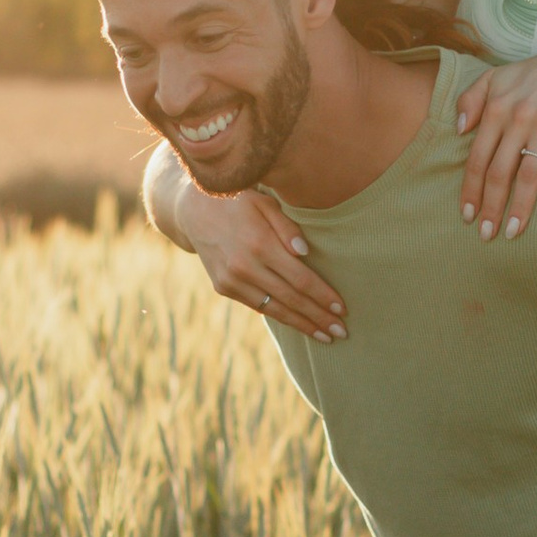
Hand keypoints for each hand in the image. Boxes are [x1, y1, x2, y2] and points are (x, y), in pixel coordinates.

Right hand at [178, 185, 347, 339]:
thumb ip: (287, 227)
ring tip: (325, 336)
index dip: (323, 296)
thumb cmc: (238, 201)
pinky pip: (258, 306)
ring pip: (274, 309)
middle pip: (291, 299)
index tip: (342, 309)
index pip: (300, 278)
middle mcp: (245, 267)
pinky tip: (299, 323)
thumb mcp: (264, 203)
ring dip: (302, 325)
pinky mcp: (223, 288)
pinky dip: (280, 316)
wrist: (193, 209)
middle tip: (341, 332)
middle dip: (318, 318)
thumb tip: (306, 253)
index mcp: (260, 244)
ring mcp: (232, 280)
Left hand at [454, 38, 536, 237]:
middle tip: (487, 235)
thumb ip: (470, 100)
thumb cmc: (532, 75)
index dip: (471, 190)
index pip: (478, 158)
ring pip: (529, 173)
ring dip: (521, 207)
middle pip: (500, 172)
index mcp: (496, 110)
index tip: (467, 215)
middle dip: (491, 207)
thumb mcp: (495, 78)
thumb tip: (459, 130)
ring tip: (513, 231)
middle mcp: (519, 118)